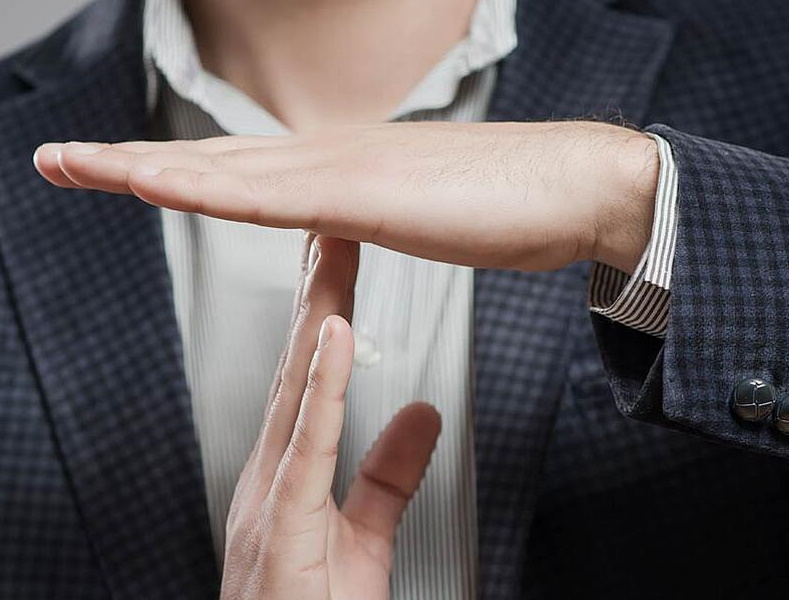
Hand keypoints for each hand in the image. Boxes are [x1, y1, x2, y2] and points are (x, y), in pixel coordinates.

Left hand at [34, 121, 657, 273]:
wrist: (577, 185)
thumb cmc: (509, 204)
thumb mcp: (423, 210)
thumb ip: (377, 211)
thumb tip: (352, 216)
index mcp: (344, 168)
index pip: (241, 173)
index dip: (175, 172)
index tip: (120, 176)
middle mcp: (332, 158)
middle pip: (213, 163)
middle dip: (130, 163)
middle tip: (60, 160)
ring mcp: (345, 171)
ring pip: (223, 173)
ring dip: (143, 169)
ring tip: (74, 165)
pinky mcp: (365, 195)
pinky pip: (267, 198)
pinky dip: (202, 190)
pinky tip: (151, 183)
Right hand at [219, 235, 440, 599]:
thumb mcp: (360, 533)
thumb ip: (388, 473)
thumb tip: (420, 413)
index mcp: (285, 471)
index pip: (306, 374)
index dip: (321, 312)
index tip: (335, 260)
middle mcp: (268, 470)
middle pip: (295, 364)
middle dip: (313, 290)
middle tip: (327, 222)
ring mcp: (267, 494)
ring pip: (294, 387)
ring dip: (314, 313)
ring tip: (330, 250)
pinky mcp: (280, 524)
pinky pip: (304, 443)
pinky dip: (319, 383)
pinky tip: (331, 332)